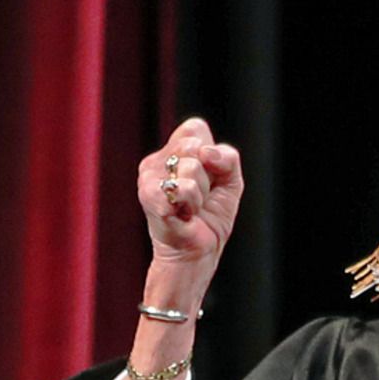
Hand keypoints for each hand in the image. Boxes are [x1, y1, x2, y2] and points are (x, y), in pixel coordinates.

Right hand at [136, 117, 243, 269]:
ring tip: (191, 208)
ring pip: (192, 166)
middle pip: (194, 144)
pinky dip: (193, 205)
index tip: (209, 177)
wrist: (199, 251)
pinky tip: (184, 215)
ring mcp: (148, 177)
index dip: (211, 152)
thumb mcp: (230, 181)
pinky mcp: (148, 195)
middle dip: (208, 174)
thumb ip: (228, 157)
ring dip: (201, 194)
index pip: (194, 128)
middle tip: (199, 196)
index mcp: (172, 152)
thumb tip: (205, 152)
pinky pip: (184, 187)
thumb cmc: (211, 217)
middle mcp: (156, 160)